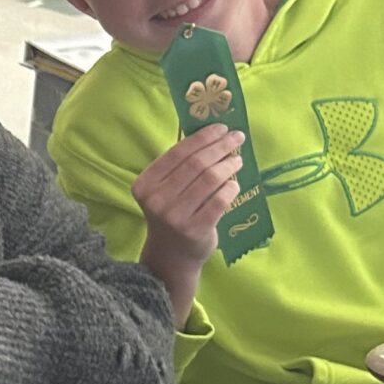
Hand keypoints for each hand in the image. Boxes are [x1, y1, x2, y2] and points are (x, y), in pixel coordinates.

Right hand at [133, 125, 245, 298]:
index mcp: (145, 185)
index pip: (177, 153)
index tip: (222, 128)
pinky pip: (220, 200)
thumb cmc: (172, 214)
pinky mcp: (195, 229)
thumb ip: (180, 167)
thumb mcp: (165, 190)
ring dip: (229, 165)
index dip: (202, 137)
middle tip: (237, 138)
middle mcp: (156, 200)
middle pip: (196, 164)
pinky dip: (231, 187)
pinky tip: (234, 183)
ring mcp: (175, 217)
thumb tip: (212, 134)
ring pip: (210, 179)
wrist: (172, 255)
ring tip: (238, 160)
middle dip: (221, 146)